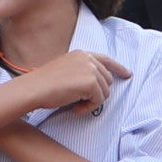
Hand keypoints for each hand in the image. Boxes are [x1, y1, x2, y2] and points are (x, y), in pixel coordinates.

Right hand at [8, 49, 131, 116]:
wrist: (33, 89)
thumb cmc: (43, 84)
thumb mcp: (64, 70)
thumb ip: (81, 71)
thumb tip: (97, 84)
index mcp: (81, 53)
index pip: (106, 59)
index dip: (119, 68)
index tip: (128, 74)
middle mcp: (88, 59)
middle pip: (107, 80)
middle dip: (97, 93)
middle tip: (80, 101)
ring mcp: (91, 69)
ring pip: (105, 92)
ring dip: (92, 101)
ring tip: (76, 104)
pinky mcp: (91, 82)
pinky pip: (100, 100)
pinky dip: (89, 107)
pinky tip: (76, 107)